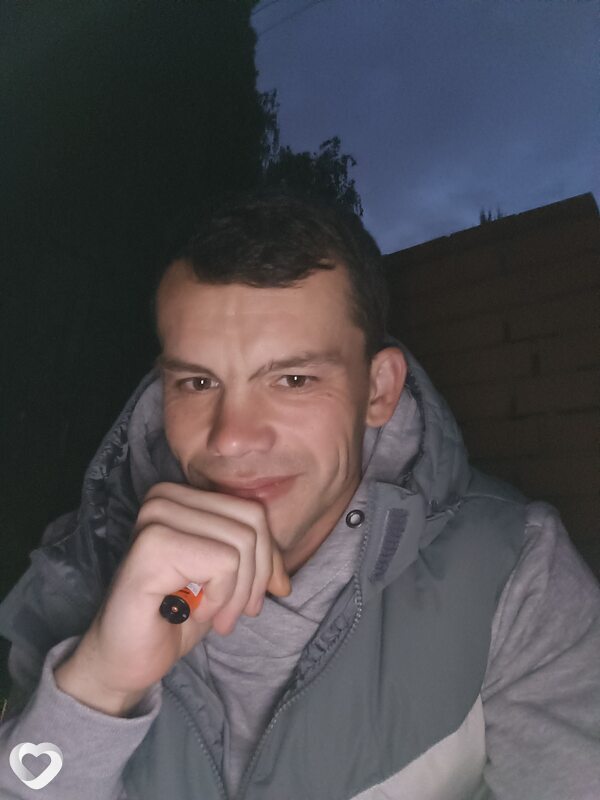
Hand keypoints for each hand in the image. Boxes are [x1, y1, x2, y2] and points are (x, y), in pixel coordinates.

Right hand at [54, 482, 289, 714]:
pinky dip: (219, 597)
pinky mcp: (152, 546)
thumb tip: (283, 581)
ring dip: (237, 594)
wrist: (124, 661)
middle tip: (233, 615)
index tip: (255, 599)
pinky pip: (223, 563)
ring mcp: (155, 517)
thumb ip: (254, 562)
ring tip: (213, 616)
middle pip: (252, 523)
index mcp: (180, 496)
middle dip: (256, 579)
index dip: (268, 559)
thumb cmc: (172, 618)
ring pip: (242, 543)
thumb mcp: (224, 583)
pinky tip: (193, 612)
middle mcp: (164, 496)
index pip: (253, 512)